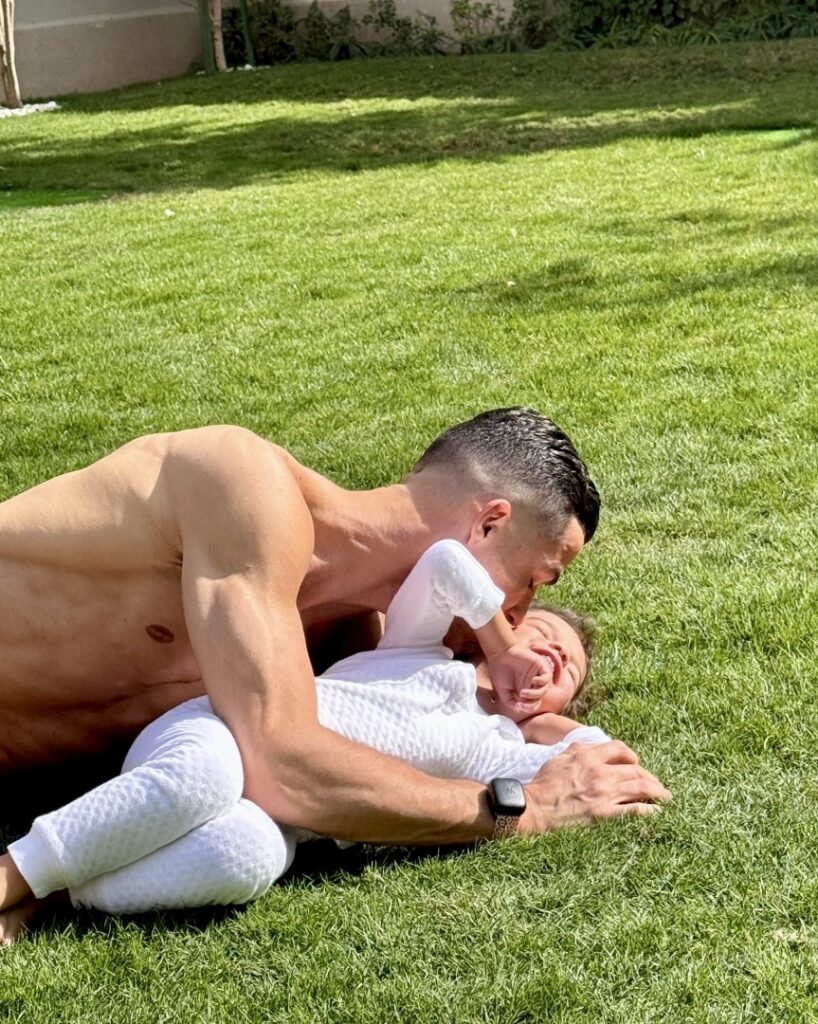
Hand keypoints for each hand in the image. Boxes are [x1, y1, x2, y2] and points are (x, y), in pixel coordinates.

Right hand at [486, 642, 552, 718]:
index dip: (528, 708)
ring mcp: (537, 675)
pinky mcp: (539, 666)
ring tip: (523, 693)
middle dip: (531, 704)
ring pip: (544, 690)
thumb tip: (519, 710)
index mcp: (525, 690)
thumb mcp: (503, 691)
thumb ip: (510, 702)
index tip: (518, 706)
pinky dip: (542, 681)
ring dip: (535, 694)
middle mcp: (532, 684)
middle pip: (539, 699)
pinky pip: (547, 676)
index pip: (533, 704)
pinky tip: (533, 680)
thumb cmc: (500, 672)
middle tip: (521, 702)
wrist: (499, 654)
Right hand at [519, 741, 670, 833]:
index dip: (631, 756)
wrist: (535, 808)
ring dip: (656, 792)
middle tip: (657, 785)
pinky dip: (650, 810)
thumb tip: (593, 749)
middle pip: (635, 770)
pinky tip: (657, 812)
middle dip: (649, 777)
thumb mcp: (560, 757)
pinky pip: (636, 810)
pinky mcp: (606, 814)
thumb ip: (579, 751)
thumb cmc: (544, 785)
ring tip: (665, 796)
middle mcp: (600, 772)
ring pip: (640, 788)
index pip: (619, 749)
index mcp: (588, 755)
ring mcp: (604, 793)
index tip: (635, 764)